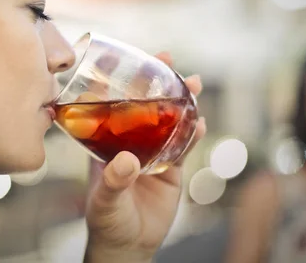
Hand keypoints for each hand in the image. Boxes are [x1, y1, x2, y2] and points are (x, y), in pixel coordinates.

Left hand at [84, 52, 205, 262]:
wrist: (128, 244)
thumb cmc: (106, 219)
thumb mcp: (104, 199)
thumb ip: (114, 181)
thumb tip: (128, 161)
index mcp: (107, 141)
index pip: (115, 104)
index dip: (126, 81)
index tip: (135, 61)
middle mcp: (130, 141)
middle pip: (147, 105)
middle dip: (159, 83)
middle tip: (171, 63)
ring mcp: (153, 152)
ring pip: (169, 121)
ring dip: (182, 103)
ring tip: (194, 85)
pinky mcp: (171, 169)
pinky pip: (183, 147)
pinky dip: (193, 134)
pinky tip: (201, 122)